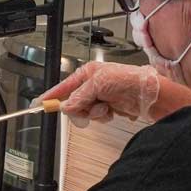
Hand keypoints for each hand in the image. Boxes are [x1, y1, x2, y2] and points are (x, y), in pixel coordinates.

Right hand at [42, 61, 160, 126]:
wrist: (150, 94)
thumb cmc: (128, 80)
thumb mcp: (99, 84)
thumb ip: (80, 96)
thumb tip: (67, 106)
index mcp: (87, 73)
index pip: (64, 86)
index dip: (52, 95)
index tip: (40, 103)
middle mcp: (92, 84)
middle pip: (73, 102)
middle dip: (81, 107)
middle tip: (91, 106)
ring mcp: (100, 96)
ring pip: (84, 111)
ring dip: (94, 113)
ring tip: (106, 108)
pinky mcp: (108, 107)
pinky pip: (96, 117)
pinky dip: (103, 116)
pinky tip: (112, 111)